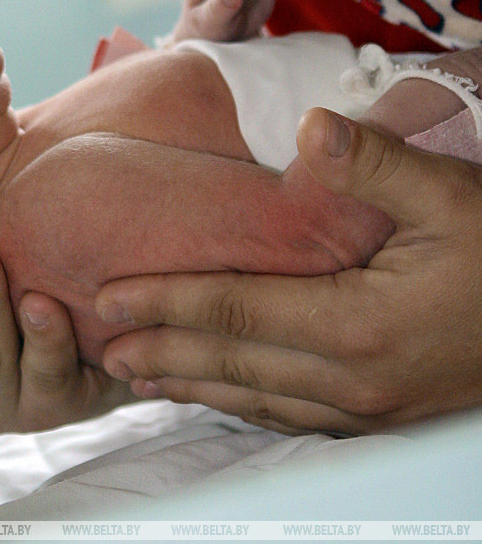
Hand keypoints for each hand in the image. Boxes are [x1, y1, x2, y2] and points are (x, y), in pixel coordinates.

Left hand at [95, 110, 481, 434]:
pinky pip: (293, 417)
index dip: (167, 300)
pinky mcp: (384, 415)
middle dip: (160, 353)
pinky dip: (243, 404)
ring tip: (139, 377)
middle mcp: (353, 380)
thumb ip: (376, 164)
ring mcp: (370, 408)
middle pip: (233, 365)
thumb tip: (312, 127)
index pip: (235, 312)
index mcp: (356, 326)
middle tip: (97, 345)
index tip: (109, 294)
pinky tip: (223, 394)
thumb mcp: (452, 194)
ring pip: (257, 400)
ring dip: (193, 385)